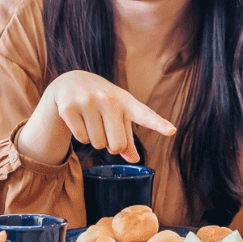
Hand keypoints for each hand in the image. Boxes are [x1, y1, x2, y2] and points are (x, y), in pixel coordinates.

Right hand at [16, 70, 175, 163]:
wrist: (71, 82)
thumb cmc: (101, 102)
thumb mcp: (117, 114)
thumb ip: (127, 137)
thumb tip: (134, 159)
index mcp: (126, 102)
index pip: (145, 115)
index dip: (159, 124)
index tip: (172, 131)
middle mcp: (108, 99)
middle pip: (116, 145)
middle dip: (110, 145)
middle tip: (104, 129)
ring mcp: (88, 101)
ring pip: (97, 144)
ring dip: (94, 140)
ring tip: (90, 121)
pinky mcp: (70, 107)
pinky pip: (81, 138)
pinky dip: (80, 135)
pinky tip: (79, 119)